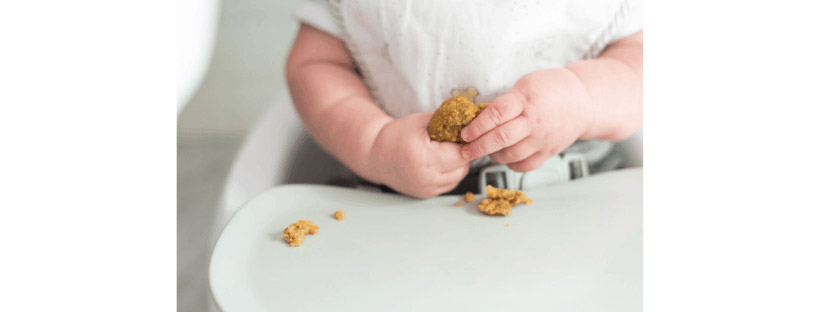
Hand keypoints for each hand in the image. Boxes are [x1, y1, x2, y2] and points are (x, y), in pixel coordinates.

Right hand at [367, 112, 469, 197]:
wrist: (376, 155)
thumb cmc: (396, 136)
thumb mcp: (420, 121)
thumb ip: (445, 119)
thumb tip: (468, 119)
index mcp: (425, 158)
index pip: (460, 152)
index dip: (464, 141)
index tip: (461, 133)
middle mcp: (427, 178)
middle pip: (462, 166)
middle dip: (463, 152)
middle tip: (454, 141)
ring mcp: (427, 189)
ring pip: (459, 176)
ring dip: (458, 164)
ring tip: (445, 151)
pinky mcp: (426, 194)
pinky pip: (449, 184)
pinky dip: (450, 173)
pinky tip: (440, 162)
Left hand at [459, 69, 593, 171]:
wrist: (583, 100)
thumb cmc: (549, 88)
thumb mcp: (525, 85)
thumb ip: (505, 102)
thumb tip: (478, 119)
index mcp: (525, 100)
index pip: (496, 114)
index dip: (477, 125)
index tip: (464, 133)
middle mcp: (534, 122)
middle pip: (501, 138)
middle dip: (478, 146)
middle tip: (466, 150)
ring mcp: (542, 139)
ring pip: (511, 155)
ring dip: (493, 155)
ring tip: (485, 150)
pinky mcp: (549, 152)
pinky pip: (525, 165)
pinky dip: (510, 164)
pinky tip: (505, 157)